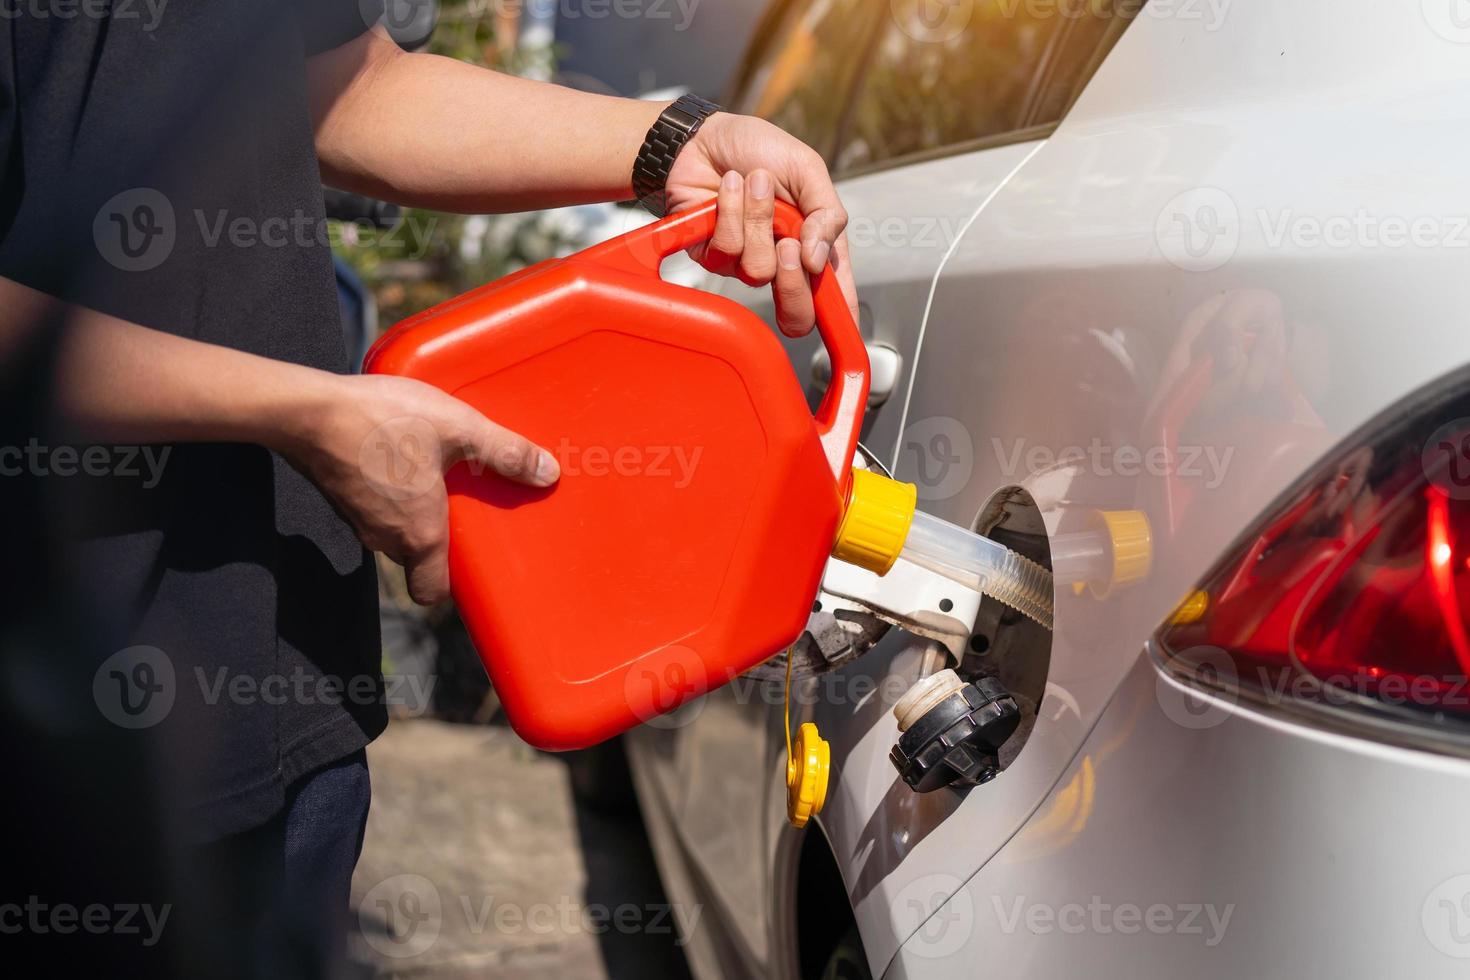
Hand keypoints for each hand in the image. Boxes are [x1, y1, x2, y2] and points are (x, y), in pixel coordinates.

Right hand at [286, 374, 559, 604]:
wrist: (305, 411)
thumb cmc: (383, 422)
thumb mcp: (458, 429)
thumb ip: (505, 452)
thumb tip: (548, 473)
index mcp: (419, 534)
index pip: (432, 592)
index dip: (450, 583)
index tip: (470, 556)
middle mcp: (385, 538)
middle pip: (417, 557)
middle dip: (438, 536)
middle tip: (460, 502)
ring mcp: (357, 519)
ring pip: (393, 531)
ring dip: (413, 510)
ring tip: (434, 472)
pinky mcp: (339, 496)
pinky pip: (374, 507)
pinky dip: (388, 491)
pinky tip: (400, 453)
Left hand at [665, 112, 857, 336]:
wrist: (703, 137)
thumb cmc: (757, 149)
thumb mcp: (807, 169)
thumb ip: (827, 213)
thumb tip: (818, 260)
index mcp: (814, 244)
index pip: (830, 295)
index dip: (840, 319)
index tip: (846, 328)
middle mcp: (782, 260)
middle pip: (796, 311)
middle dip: (793, 279)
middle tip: (790, 241)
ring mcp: (746, 261)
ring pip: (758, 271)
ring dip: (757, 219)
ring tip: (754, 183)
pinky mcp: (712, 256)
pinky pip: (725, 252)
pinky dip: (729, 212)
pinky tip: (728, 188)